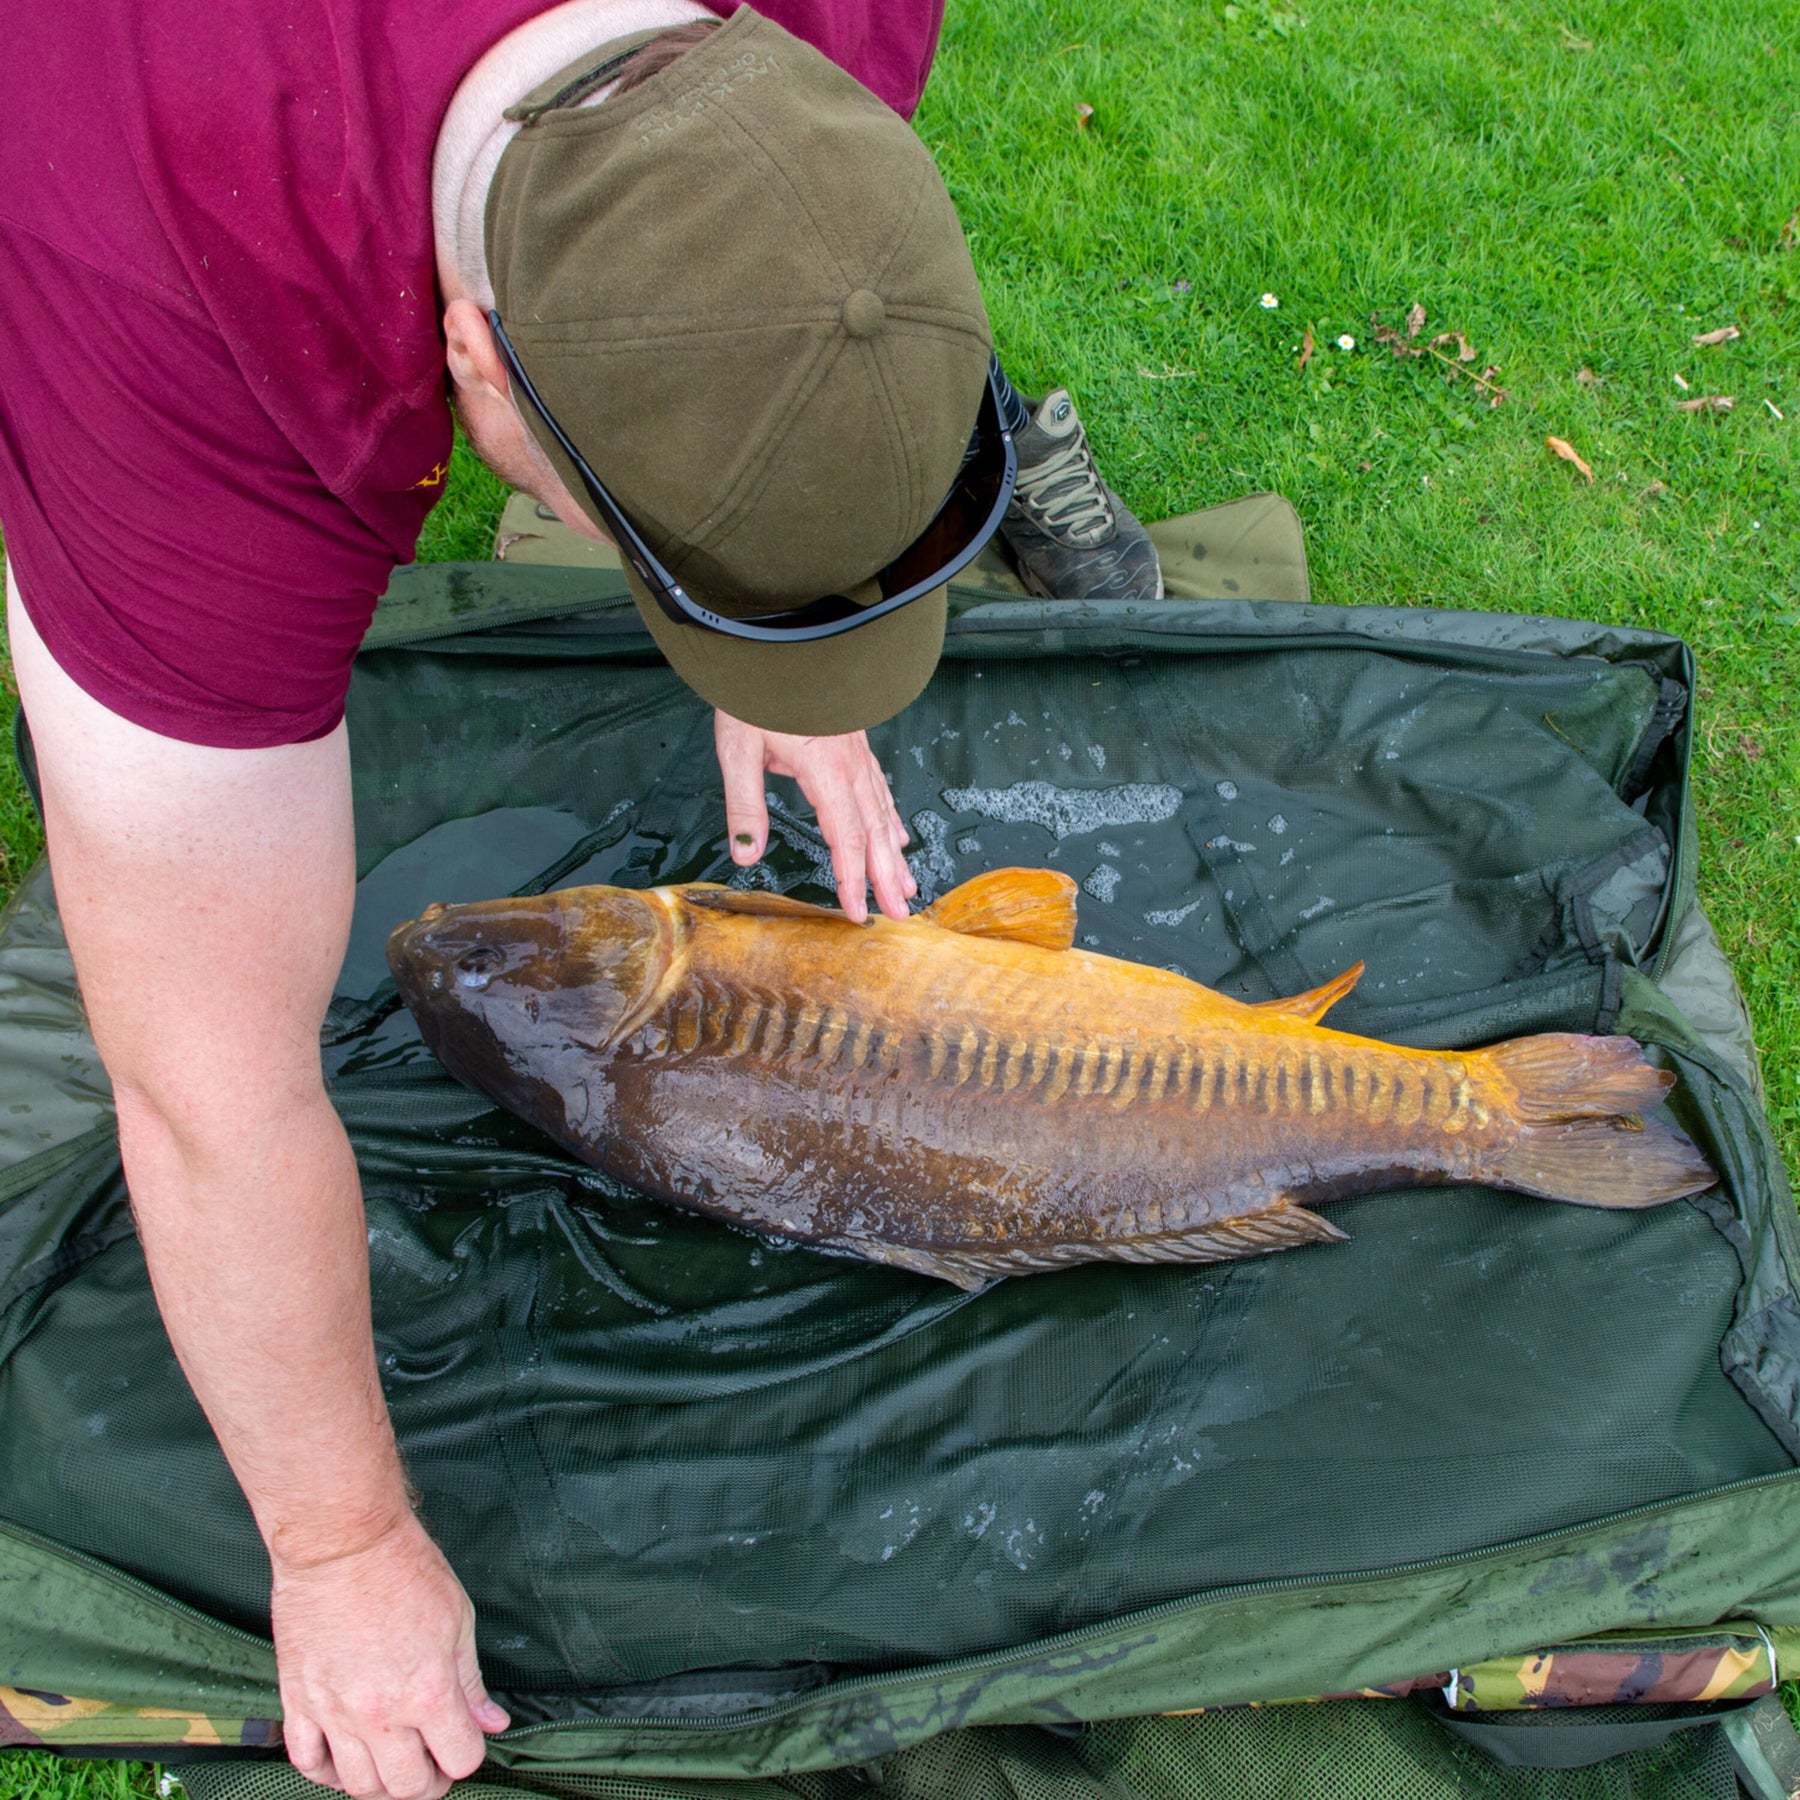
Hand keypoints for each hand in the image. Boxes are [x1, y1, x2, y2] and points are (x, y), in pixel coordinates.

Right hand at [273, 1515, 509, 1799]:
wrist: (343, 1543)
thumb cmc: (406, 1569)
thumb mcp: (457, 1619)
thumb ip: (472, 1682)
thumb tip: (493, 1723)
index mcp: (428, 1692)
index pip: (460, 1760)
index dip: (469, 1755)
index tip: (466, 1741)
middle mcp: (380, 1713)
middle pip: (407, 1787)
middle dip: (429, 1783)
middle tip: (434, 1763)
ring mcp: (334, 1712)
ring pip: (359, 1786)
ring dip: (382, 1783)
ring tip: (394, 1760)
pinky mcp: (298, 1701)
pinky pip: (306, 1762)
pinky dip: (328, 1773)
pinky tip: (345, 1760)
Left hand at [714, 710, 915, 922]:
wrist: (778, 637)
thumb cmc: (755, 689)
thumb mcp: (737, 748)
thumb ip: (743, 805)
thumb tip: (745, 855)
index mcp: (824, 769)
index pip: (846, 837)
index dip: (853, 878)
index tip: (859, 911)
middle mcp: (849, 764)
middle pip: (875, 831)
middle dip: (887, 876)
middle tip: (899, 912)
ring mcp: (857, 752)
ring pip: (883, 811)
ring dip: (895, 853)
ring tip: (906, 884)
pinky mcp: (855, 742)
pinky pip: (879, 788)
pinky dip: (890, 817)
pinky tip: (897, 834)